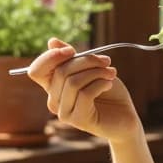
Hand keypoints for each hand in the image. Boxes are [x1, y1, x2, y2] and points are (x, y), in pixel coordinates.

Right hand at [26, 37, 140, 142]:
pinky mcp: (78, 121)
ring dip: (96, 72)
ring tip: (111, 73)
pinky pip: (84, 94)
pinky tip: (109, 84)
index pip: (36, 71)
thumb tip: (52, 41)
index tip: (72, 51)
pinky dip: (100, 84)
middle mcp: (54, 101)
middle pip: (61, 71)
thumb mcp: (91, 69)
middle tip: (106, 62)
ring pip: (73, 82)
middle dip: (86, 61)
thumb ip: (72, 58)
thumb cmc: (108, 92)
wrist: (126, 116)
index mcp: (54, 87)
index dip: (50, 57)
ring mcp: (64, 113)